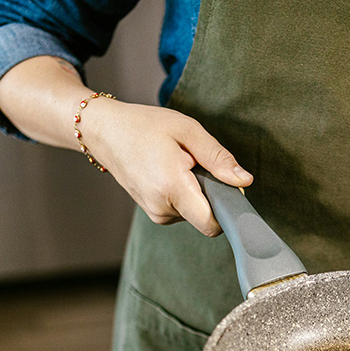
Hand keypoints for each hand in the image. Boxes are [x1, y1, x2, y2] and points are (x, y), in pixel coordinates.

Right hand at [81, 100, 252, 235]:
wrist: (105, 132)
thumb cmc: (145, 126)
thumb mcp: (188, 131)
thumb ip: (218, 158)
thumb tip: (244, 182)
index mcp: (172, 187)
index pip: (212, 224)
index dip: (228, 210)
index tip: (230, 190)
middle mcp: (162, 208)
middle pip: (207, 217)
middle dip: (212, 195)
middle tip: (196, 164)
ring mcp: (155, 213)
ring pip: (195, 213)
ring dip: (197, 192)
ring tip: (179, 164)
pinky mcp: (153, 212)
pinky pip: (182, 210)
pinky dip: (184, 194)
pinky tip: (170, 172)